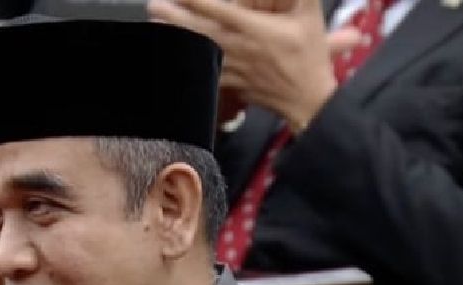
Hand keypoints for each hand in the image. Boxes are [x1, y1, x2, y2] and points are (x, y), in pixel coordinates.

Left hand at [150, 0, 361, 132]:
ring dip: (176, 41)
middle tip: (154, 6)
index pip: (219, 10)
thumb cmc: (308, 57)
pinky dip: (186, 67)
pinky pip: (204, 73)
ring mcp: (232, 67)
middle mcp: (239, 48)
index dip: (197, 0)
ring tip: (154, 29)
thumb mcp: (309, 16)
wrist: (306, 97)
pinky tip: (172, 60)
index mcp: (255, 30)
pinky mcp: (230, 82)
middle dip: (174, 18)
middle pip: (199, 30)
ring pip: (197, 52)